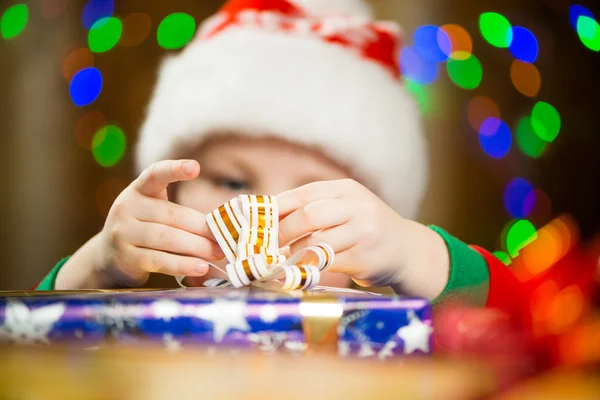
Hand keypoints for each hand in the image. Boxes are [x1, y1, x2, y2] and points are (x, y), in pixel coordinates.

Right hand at [93, 160, 223, 286]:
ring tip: (218, 254)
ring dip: (197, 247)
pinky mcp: (125, 258)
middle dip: (202, 228)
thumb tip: (220, 227)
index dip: (175, 169)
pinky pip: (159, 260)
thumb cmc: (143, 230)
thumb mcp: (154, 213)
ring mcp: (123, 233)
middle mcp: (127, 207)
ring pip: (167, 238)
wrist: (108, 257)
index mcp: (139, 190)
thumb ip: (180, 215)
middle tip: (224, 238)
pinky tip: (201, 267)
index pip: (155, 174)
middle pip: (172, 215)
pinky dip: (183, 265)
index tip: (195, 167)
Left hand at [277, 179, 448, 298]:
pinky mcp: (364, 259)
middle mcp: (357, 207)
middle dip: (283, 232)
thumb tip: (268, 221)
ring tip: (281, 258)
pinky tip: (299, 269)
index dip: (277, 209)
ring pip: (316, 242)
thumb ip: (315, 208)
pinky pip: (327, 264)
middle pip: (308, 215)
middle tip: (268, 245)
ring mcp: (363, 233)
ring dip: (294, 253)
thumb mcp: (346, 207)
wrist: (407, 250)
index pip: (303, 194)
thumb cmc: (366, 228)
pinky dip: (308, 268)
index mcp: (347, 189)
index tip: (258, 222)